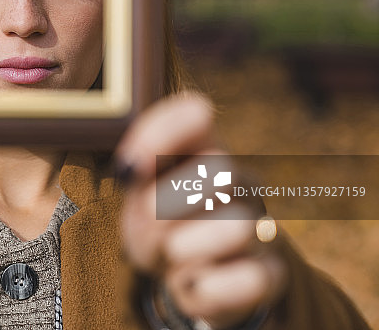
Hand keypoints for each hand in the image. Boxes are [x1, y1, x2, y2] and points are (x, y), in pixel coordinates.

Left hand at [117, 93, 286, 328]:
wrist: (186, 276)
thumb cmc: (159, 221)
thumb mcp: (137, 194)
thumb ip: (135, 169)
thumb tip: (133, 166)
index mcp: (202, 149)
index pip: (195, 114)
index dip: (164, 133)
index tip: (131, 166)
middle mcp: (240, 181)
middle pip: (221, 170)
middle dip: (168, 205)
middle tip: (151, 223)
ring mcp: (259, 226)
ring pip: (238, 228)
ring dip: (187, 250)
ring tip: (174, 255)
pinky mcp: (269, 273)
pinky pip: (249, 279)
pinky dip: (207, 288)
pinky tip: (193, 282)